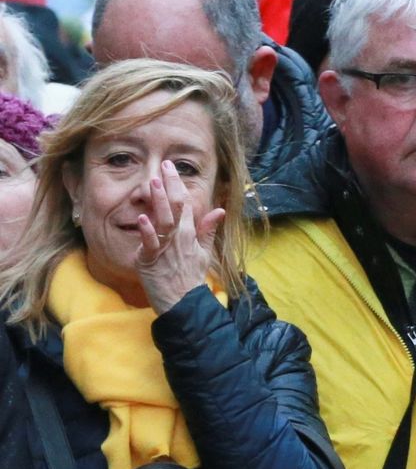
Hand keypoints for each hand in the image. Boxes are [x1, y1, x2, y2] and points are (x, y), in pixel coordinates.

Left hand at [135, 160, 224, 313]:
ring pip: (164, 219)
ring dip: (159, 201)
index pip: (186, 202)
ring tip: (155, 183)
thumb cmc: (190, 278)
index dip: (178, 184)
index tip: (170, 168)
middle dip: (170, 185)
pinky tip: (143, 217)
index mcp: (190, 233)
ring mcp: (166, 247)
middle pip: (176, 206)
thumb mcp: (204, 252)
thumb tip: (220, 210)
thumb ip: (208, 229)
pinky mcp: (151, 259)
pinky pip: (150, 243)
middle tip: (163, 166)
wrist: (183, 302)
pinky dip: (147, 230)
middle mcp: (179, 236)